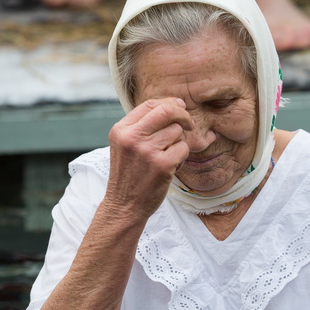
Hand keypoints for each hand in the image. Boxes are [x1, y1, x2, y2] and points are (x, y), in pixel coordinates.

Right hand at [103, 97, 193, 218]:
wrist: (124, 206)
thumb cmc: (130, 174)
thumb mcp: (125, 145)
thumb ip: (143, 126)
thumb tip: (175, 105)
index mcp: (121, 130)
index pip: (149, 104)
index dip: (169, 103)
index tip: (180, 108)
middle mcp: (132, 137)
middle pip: (167, 111)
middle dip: (183, 116)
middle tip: (189, 125)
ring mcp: (147, 150)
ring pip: (178, 131)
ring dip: (179, 143)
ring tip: (167, 156)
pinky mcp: (162, 165)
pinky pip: (183, 149)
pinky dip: (181, 158)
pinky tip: (170, 168)